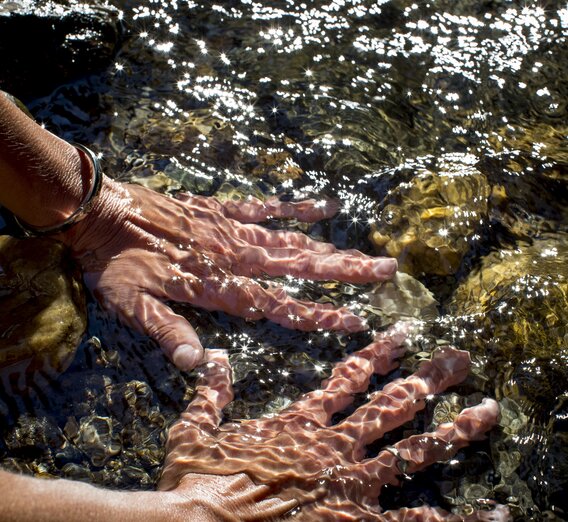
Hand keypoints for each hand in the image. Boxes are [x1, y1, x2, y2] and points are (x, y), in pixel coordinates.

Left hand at [61, 176, 396, 369]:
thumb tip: (200, 364)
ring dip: (330, 247)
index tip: (354, 320)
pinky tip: (324, 205)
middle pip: (299, 268)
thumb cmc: (117, 264)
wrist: (101, 212)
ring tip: (366, 251)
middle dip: (344, 273)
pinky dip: (296, 206)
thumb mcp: (134, 306)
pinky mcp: (223, 209)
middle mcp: (236, 257)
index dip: (317, 315)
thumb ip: (168, 332)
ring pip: (291, 240)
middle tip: (385, 271)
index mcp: (219, 286)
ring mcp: (232, 230)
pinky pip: (266, 206)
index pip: (278, 305)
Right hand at [158, 323, 508, 520]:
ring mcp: (351, 485)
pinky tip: (494, 510)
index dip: (378, 353)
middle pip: (392, 405)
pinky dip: (459, 518)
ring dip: (454, 430)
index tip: (404, 332)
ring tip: (488, 411)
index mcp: (301, 423)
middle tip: (461, 359)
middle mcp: (334, 446)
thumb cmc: (198, 484)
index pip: (348, 378)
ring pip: (413, 451)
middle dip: (429, 379)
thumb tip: (212, 359)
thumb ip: (211, 393)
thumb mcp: (194, 430)